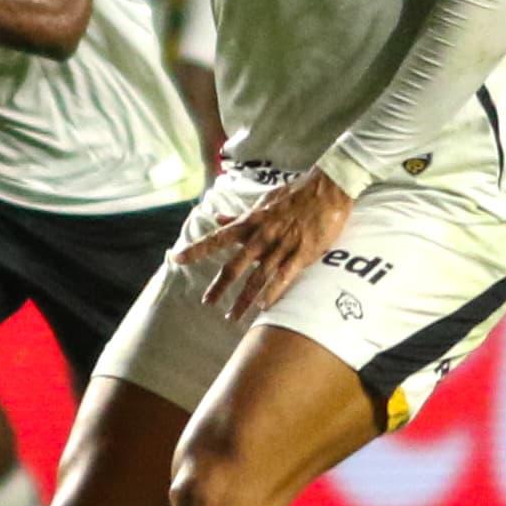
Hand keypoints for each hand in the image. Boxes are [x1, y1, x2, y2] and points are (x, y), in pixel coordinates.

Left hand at [178, 170, 351, 321]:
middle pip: (235, 266)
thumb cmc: (296, 193)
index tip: (177, 258)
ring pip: (258, 278)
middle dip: (220, 286)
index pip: (218, 238)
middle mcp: (262, 236)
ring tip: (233, 317)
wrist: (327, 188)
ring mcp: (282, 246)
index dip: (197, 249)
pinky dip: (273, 292)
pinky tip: (263, 307)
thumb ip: (241, 216)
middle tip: (207, 303)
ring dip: (244, 299)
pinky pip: (285, 277)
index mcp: (252, 222)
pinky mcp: (303, 253)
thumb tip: (218, 219)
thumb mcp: (264, 201)